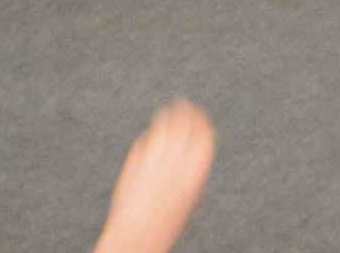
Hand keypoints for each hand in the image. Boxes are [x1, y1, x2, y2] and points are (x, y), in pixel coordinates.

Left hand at [91, 102, 216, 252]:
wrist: (138, 237)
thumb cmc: (167, 225)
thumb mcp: (191, 200)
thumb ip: (194, 174)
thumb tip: (197, 152)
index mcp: (195, 172)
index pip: (203, 134)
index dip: (202, 121)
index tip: (201, 113)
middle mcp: (176, 160)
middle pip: (183, 122)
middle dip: (184, 110)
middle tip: (184, 103)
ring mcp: (154, 156)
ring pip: (163, 124)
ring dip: (167, 116)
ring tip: (167, 111)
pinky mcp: (135, 158)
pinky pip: (145, 139)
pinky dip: (150, 136)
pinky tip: (151, 134)